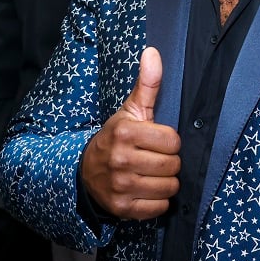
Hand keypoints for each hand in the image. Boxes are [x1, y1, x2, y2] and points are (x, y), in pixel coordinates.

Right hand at [81, 47, 180, 219]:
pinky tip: (145, 190)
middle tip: (154, 159)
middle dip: (169, 162)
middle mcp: (121, 160)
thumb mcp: (130, 111)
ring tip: (151, 174)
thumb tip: (153, 52)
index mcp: (125, 133)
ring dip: (165, 182)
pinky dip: (157, 201)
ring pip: (169, 187)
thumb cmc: (116, 138)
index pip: (173, 140)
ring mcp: (120, 186)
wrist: (86, 172)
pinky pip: (159, 208)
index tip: (156, 141)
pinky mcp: (122, 208)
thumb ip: (147, 84)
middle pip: (173, 165)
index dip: (169, 141)